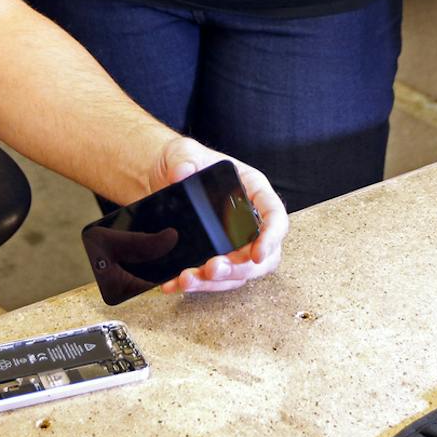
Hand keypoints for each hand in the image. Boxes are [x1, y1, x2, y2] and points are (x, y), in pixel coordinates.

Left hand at [147, 137, 287, 293]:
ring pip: (236, 273)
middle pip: (261, 256)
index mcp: (252, 191)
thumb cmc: (183, 161)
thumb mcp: (183, 152)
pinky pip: (211, 279)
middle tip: (212, 268)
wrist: (161, 177)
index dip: (271, 237)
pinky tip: (172, 283)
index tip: (257, 254)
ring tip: (187, 279)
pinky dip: (193, 285)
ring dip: (214, 282)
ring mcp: (232, 242)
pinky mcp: (212, 255)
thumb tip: (181, 172)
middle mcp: (248, 220)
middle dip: (239, 268)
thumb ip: (184, 159)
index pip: (275, 216)